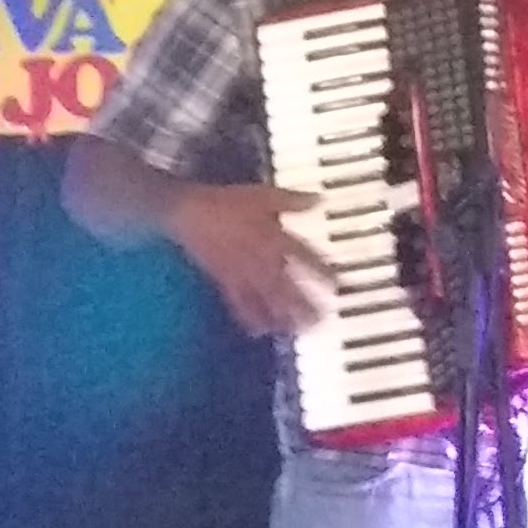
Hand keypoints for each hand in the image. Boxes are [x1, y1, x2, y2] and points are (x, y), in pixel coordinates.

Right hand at [165, 182, 332, 336]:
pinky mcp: (226, 282)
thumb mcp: (263, 195)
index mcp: (275, 239)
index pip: (305, 258)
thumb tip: (317, 200)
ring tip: (297, 331)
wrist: (190, 213)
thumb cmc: (227, 203)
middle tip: (321, 320)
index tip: (337, 284)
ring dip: (283, 318)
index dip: (323, 271)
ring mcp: (244, 275)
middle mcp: (263, 261)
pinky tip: (260, 331)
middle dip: (305, 306)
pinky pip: (241, 305)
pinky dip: (251, 319)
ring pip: (267, 302)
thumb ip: (291, 201)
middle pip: (289, 289)